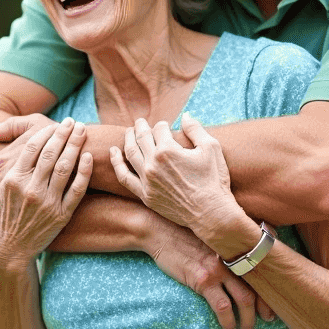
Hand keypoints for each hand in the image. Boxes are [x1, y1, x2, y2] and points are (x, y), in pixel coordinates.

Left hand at [0, 113, 53, 237]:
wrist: (84, 148)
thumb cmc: (54, 135)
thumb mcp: (31, 124)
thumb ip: (10, 127)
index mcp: (1, 164)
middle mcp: (9, 184)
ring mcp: (24, 197)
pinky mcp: (38, 208)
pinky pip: (17, 221)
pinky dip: (5, 229)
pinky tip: (2, 235)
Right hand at [0, 119, 92, 267]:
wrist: (8, 250)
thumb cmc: (4, 214)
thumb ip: (2, 159)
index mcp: (12, 178)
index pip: (33, 147)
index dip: (47, 132)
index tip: (57, 123)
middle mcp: (29, 188)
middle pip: (50, 153)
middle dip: (64, 134)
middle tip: (74, 121)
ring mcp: (46, 202)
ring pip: (64, 167)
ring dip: (75, 146)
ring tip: (83, 132)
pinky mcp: (60, 215)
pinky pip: (75, 189)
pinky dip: (83, 172)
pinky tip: (89, 157)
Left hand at [110, 114, 241, 233]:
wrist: (211, 213)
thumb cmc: (214, 179)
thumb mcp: (211, 148)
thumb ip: (195, 129)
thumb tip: (185, 116)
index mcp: (168, 150)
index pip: (159, 129)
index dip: (163, 125)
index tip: (166, 126)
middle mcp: (153, 164)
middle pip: (141, 138)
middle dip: (141, 127)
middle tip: (140, 122)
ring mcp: (147, 180)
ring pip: (130, 153)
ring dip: (128, 139)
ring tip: (129, 132)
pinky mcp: (145, 195)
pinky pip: (124, 177)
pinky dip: (117, 163)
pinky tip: (113, 152)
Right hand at [144, 216, 274, 328]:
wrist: (160, 231)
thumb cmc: (184, 233)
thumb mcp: (211, 236)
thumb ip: (227, 247)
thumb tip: (240, 261)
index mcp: (236, 247)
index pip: (260, 271)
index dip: (269, 290)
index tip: (271, 303)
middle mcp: (232, 257)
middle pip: (258, 287)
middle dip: (264, 308)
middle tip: (268, 320)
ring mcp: (218, 268)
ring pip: (244, 299)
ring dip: (247, 320)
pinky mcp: (203, 279)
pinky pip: (222, 306)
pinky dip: (228, 320)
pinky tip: (228, 328)